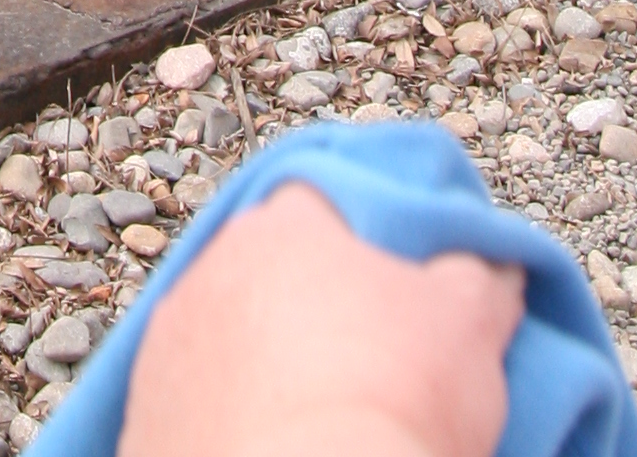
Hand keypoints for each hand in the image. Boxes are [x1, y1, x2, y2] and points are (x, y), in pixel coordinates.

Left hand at [120, 182, 523, 456]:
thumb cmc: (394, 398)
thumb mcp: (472, 324)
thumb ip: (480, 275)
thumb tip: (492, 262)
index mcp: (287, 224)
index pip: (324, 204)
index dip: (365, 245)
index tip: (397, 295)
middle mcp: (213, 267)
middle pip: (268, 272)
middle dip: (308, 309)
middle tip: (360, 370)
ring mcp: (169, 343)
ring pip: (227, 338)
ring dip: (262, 368)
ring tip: (314, 422)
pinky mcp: (145, 415)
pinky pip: (195, 403)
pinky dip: (227, 423)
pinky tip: (270, 447)